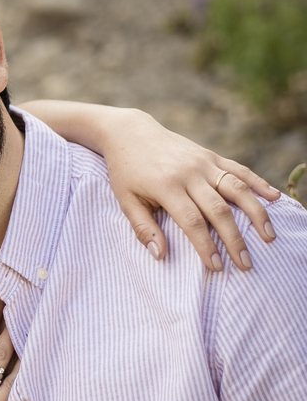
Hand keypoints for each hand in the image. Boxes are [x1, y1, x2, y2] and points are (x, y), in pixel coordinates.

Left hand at [102, 109, 279, 271]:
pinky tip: (274, 199)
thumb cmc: (125, 172)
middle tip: (246, 264)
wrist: (130, 134)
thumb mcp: (126, 200)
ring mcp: (203, 163)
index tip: (216, 266)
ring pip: (237, 188)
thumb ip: (143, 228)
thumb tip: (160, 255)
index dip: (206, 246)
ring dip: (256, 213)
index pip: (192, 222)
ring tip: (268, 236)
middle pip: (219, 210)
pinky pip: (239, 170)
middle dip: (234, 239)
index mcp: (166, 186)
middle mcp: (189, 173)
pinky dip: (258, 183)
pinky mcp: (210, 156)